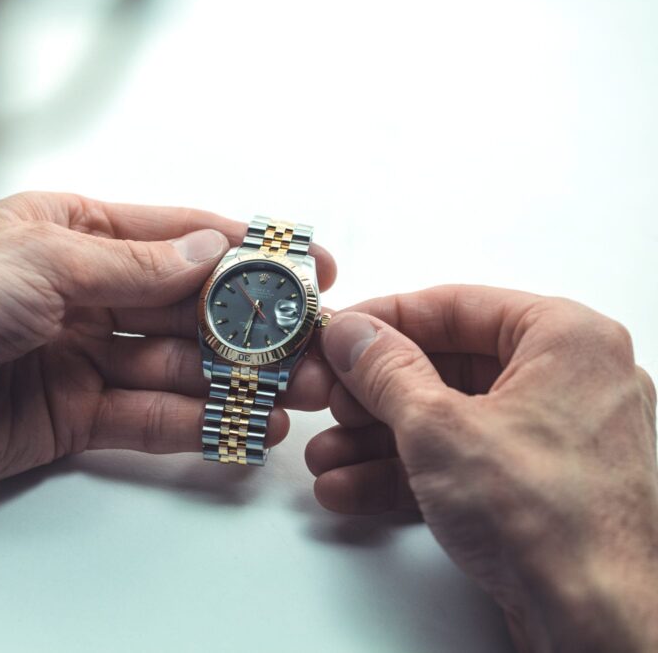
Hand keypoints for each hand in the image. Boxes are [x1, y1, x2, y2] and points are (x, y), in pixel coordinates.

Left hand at [0, 192, 336, 492]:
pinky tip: (244, 427)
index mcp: (70, 231)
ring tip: (297, 393)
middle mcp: (80, 290)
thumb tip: (211, 252)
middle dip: (251, 324)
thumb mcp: (43, 263)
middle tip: (314, 344)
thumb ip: (136, 266)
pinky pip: (145, 418)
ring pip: (174, 365)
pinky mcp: (70, 416)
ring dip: (236, 379)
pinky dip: (195, 423)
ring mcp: (79, 355)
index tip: (309, 263)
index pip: (176, 236)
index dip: (245, 249)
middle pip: (185, 306)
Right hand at [304, 285, 657, 650]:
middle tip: (330, 400)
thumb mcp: (437, 426)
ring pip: (448, 420)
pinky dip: (408, 473)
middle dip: (374, 395)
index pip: (456, 306)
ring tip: (328, 455)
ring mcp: (555, 438)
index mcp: (565, 340)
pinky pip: (461, 462)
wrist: (595, 618)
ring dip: (378, 440)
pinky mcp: (537, 487)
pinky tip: (354, 488)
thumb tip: (354, 335)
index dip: (385, 320)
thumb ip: (384, 370)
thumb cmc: (551, 519)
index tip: (340, 333)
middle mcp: (568, 381)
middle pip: (447, 366)